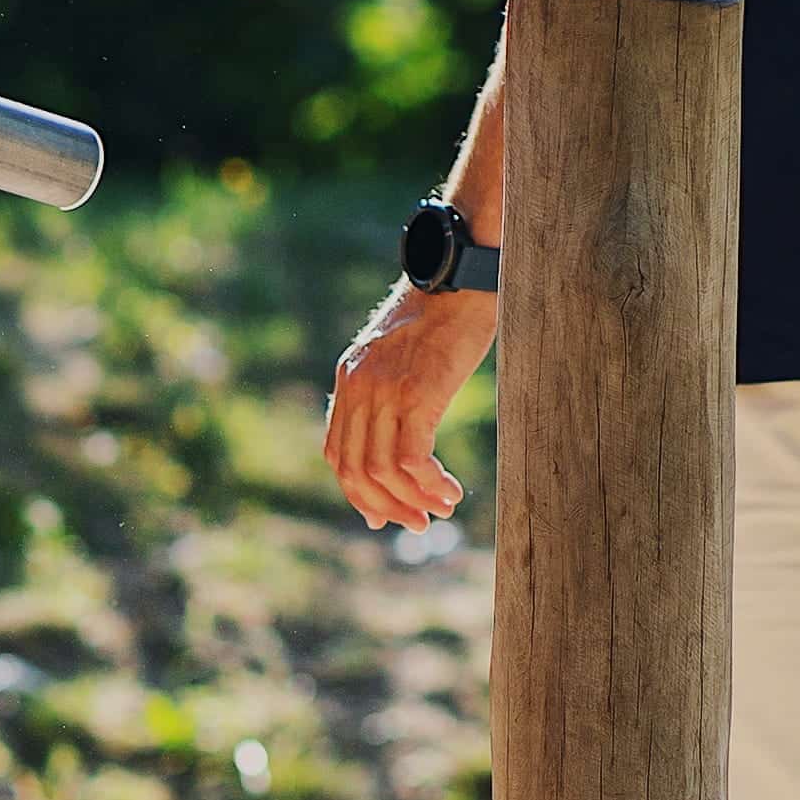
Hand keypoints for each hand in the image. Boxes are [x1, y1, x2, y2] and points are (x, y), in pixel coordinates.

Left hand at [324, 281, 495, 530]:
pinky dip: (430, 485)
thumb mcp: (401, 354)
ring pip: (382, 470)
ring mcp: (385, 390)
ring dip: (412, 501)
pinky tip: (451, 492)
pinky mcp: (417, 393)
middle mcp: (358, 387)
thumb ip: (387, 390)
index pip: (337, 452)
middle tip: (417, 524)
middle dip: (385, 506)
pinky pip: (412, 459)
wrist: (461, 275)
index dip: (357, 492)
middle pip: (354, 470)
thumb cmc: (444, 314)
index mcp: (350, 378)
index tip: (385, 515)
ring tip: (440, 511)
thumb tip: (400, 436)